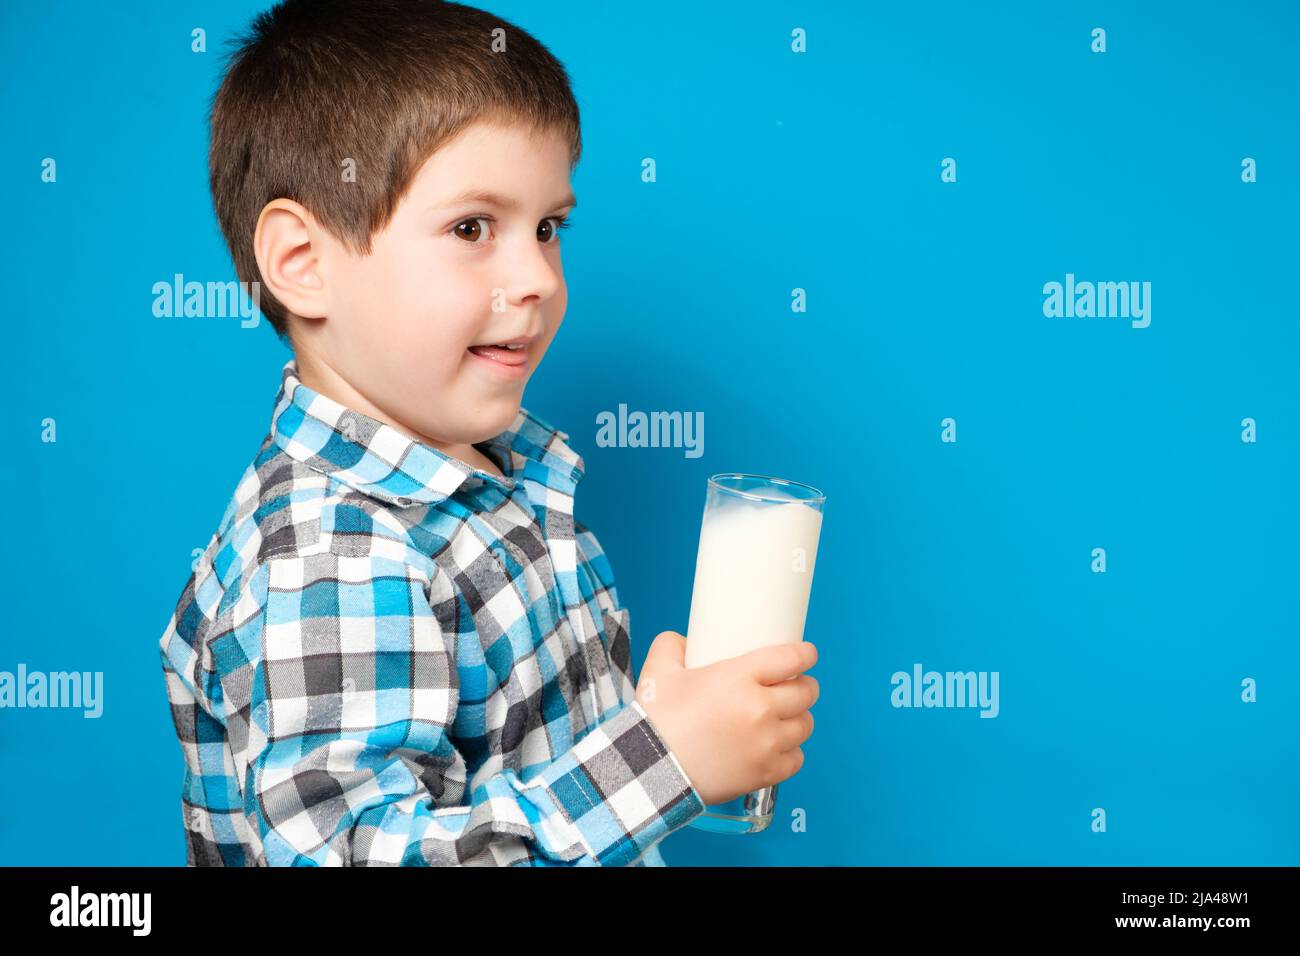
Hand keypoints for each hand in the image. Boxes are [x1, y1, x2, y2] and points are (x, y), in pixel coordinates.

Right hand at [635, 632, 818, 805]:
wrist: (650, 770)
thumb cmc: (657, 721)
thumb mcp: (658, 670)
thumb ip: (672, 645)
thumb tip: (685, 641)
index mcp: (739, 677)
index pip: (790, 658)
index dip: (806, 654)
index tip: (807, 654)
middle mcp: (760, 709)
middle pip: (805, 692)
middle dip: (805, 685)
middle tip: (796, 685)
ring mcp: (766, 743)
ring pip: (805, 725)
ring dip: (800, 718)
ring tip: (788, 716)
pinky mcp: (764, 773)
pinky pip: (796, 759)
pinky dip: (791, 751)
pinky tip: (780, 746)